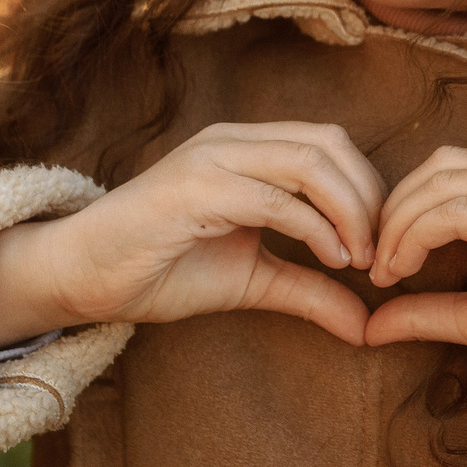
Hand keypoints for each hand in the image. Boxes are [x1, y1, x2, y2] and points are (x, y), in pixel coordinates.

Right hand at [0, 122, 382, 358]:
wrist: (82, 275)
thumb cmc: (161, 269)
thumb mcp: (253, 280)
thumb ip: (310, 290)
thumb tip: (367, 325)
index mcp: (248, 147)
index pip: (331, 144)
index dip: (369, 190)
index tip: (385, 247)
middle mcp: (232, 140)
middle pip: (330, 144)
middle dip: (369, 198)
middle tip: (382, 255)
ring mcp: (212, 159)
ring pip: (309, 161)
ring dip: (350, 211)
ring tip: (362, 259)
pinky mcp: (194, 189)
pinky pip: (274, 197)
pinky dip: (315, 227)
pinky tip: (333, 260)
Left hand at [360, 147, 466, 418]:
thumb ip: (430, 310)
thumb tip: (369, 325)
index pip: (453, 169)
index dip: (406, 205)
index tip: (382, 258)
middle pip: (442, 165)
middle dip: (395, 208)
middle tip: (374, 261)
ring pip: (443, 182)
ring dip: (399, 224)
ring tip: (385, 272)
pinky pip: (456, 210)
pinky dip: (416, 236)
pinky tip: (403, 271)